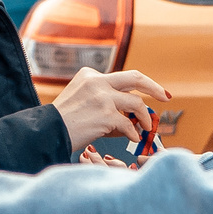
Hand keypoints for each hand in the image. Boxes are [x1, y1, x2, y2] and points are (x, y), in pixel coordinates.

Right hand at [51, 68, 170, 151]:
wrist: (47, 132)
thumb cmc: (63, 122)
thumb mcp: (81, 100)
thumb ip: (104, 101)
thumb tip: (133, 117)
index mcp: (90, 75)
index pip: (120, 78)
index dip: (136, 88)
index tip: (148, 94)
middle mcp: (97, 81)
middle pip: (135, 78)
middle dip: (154, 87)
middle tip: (165, 97)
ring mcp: (102, 97)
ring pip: (136, 103)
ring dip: (145, 117)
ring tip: (146, 128)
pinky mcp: (105, 114)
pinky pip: (128, 124)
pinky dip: (133, 133)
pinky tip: (132, 138)